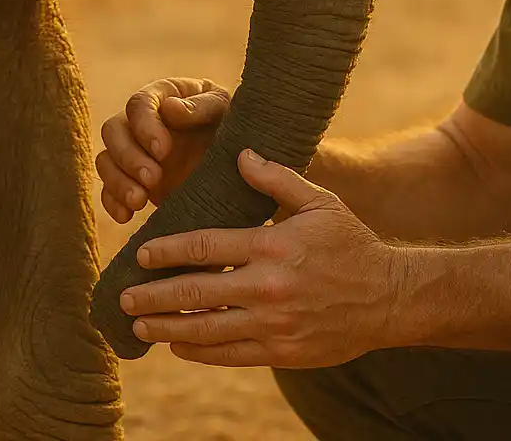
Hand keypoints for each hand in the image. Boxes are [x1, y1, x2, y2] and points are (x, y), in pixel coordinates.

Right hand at [96, 77, 230, 222]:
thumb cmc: (230, 122)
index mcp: (163, 96)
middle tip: (153, 178)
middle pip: (113, 130)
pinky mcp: (132, 179)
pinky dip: (112, 202)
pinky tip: (126, 216)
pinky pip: (107, 189)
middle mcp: (141, 121)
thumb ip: (201, 106)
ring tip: (140, 200)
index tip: (164, 150)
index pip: (138, 103)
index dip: (145, 126)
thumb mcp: (223, 109)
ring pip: (106, 160)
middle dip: (129, 156)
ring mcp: (133, 151)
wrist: (234, 158)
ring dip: (118, 181)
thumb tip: (169, 107)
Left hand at [118, 149, 410, 368]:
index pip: (206, 247)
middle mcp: (268, 287)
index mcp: (272, 245)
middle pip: (196, 293)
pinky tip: (178, 345)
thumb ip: (277, 179)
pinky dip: (198, 351)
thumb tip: (240, 155)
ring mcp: (273, 324)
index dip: (168, 251)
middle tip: (124, 296)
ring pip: (206, 330)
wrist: (386, 296)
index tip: (141, 254)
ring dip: (167, 328)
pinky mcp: (280, 351)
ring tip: (138, 324)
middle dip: (153, 295)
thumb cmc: (349, 243)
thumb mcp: (320, 202)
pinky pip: (228, 355)